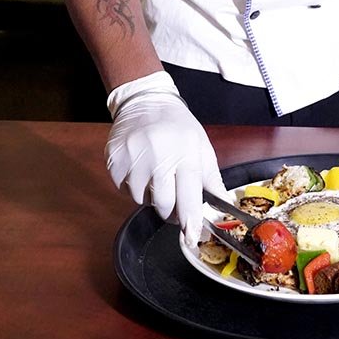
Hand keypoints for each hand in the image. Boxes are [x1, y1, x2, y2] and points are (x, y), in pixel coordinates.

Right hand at [105, 70, 226, 245]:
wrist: (147, 101)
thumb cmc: (178, 126)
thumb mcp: (201, 147)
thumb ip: (212, 179)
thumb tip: (223, 207)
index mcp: (184, 153)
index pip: (188, 196)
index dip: (190, 220)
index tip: (191, 236)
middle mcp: (158, 155)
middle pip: (163, 204)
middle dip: (169, 210)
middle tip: (173, 199)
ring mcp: (134, 156)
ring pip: (140, 199)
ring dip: (149, 195)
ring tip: (155, 174)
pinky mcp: (114, 157)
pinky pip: (122, 188)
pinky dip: (131, 185)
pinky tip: (139, 168)